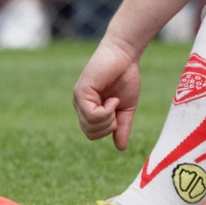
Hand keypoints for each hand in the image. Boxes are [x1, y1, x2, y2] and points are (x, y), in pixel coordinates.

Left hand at [73, 36, 143, 150]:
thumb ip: (122, 127)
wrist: (125, 55)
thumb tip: (121, 148)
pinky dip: (105, 112)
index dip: (108, 129)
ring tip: (113, 101)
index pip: (92, 134)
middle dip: (108, 127)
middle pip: (90, 133)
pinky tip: (112, 99)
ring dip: (108, 118)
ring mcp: (79, 98)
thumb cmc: (125, 78)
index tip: (118, 112)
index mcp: (89, 109)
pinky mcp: (81, 91)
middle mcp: (80, 105)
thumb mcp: (126, 108)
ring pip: (90, 125)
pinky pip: (91, 115)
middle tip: (116, 109)